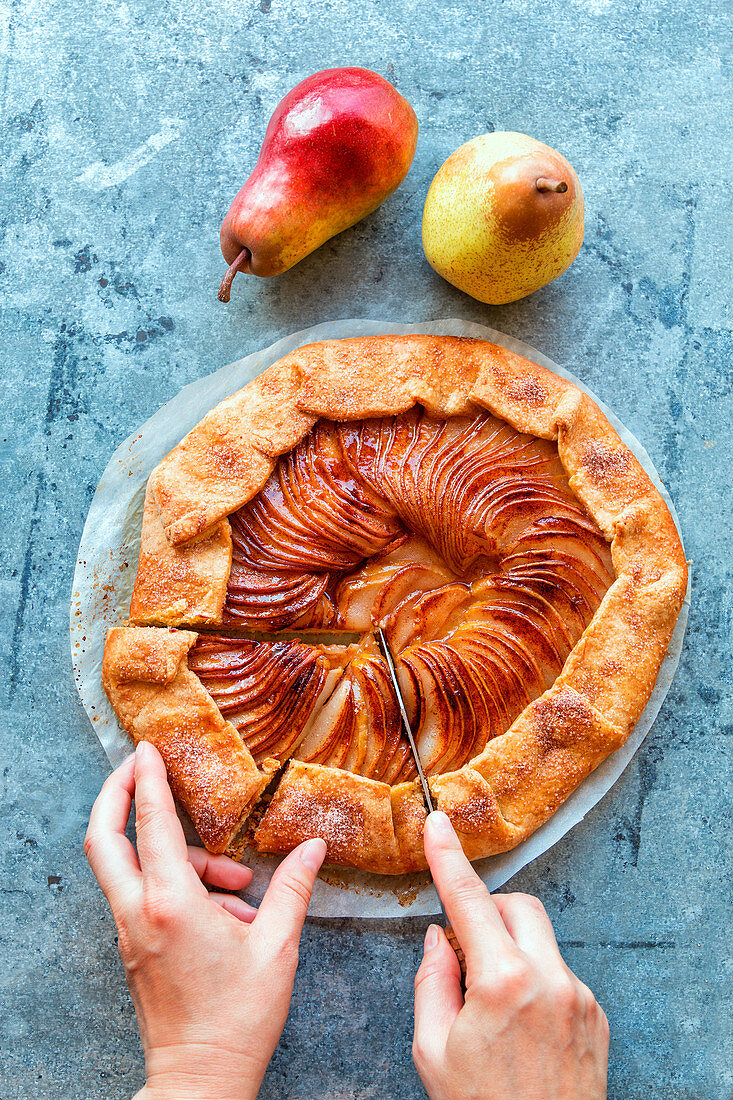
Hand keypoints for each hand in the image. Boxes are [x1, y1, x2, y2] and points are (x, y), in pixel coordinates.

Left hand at [84, 741, 325, 1099]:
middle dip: (115, 794)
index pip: (152, 823)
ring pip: (128, 866)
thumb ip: (292, 889)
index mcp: (170, 904)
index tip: (148, 749)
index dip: (149, 780)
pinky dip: (175, 882)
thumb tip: (313, 848)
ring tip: (236, 880)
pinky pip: (143, 894)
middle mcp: (139, 912)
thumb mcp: (277, 947)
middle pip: (103, 837)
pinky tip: (226, 909)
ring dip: (174, 852)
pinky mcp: (134, 946)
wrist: (200, 1080)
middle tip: (139, 766)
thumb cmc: (237, 1019)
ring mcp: (130, 931)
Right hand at [413, 811, 608, 1099]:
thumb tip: (439, 938)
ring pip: (540, 940)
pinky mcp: (595, 1014)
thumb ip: (431, 982)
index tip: (438, 824)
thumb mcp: (433, 1050)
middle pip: (518, 905)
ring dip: (512, 951)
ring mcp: (579, 996)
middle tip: (466, 949)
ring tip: (494, 1006)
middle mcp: (549, 980)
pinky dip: (534, 982)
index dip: (449, 858)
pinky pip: (559, 973)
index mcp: (503, 983)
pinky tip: (521, 1028)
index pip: (468, 900)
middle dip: (489, 912)